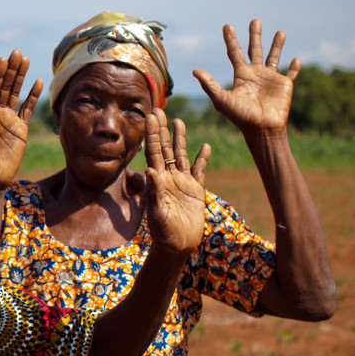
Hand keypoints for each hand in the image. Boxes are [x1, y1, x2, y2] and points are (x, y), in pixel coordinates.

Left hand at [0, 51, 42, 189]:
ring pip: (16, 93)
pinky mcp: (20, 129)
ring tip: (25, 59)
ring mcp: (9, 119)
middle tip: (16, 52)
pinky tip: (38, 82)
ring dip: (21, 77)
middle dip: (10, 70)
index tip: (2, 59)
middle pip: (4, 87)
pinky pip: (27, 108)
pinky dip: (32, 95)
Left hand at [143, 109, 209, 255]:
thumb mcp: (158, 213)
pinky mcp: (196, 190)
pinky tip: (205, 146)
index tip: (150, 116)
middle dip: (162, 130)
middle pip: (165, 148)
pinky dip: (202, 158)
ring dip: (180, 139)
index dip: (152, 134)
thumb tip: (149, 170)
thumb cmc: (164, 233)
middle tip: (159, 109)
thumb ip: (155, 193)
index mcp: (157, 181)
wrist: (178, 246)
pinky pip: (199, 170)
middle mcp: (168, 177)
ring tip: (178, 121)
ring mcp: (182, 182)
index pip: (153, 152)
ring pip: (181, 155)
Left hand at [192, 19, 299, 134]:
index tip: (227, 26)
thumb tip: (194, 70)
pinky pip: (291, 73)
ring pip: (274, 56)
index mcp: (241, 75)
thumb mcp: (222, 100)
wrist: (262, 128)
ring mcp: (270, 79)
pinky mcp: (285, 85)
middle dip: (254, 35)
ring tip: (280, 31)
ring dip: (277, 44)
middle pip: (255, 49)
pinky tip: (296, 60)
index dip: (230, 39)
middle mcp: (255, 74)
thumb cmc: (241, 116)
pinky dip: (294, 67)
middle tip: (254, 21)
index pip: (234, 52)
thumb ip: (210, 84)